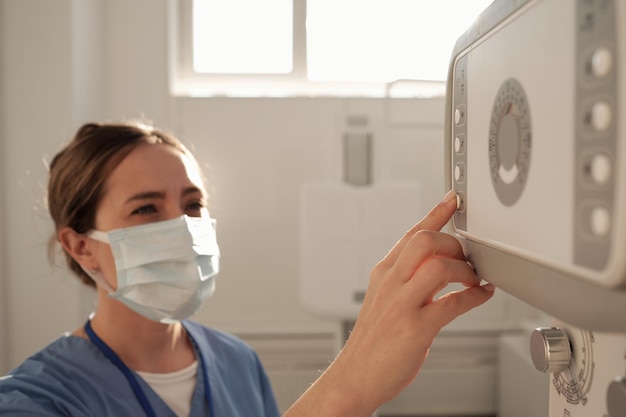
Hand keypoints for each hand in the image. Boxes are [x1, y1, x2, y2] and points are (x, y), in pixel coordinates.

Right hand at [285, 191, 494, 416]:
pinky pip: (453, 303)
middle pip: (425, 241)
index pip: (411, 234)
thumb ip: (407, 280)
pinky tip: (481, 295)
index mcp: (383, 273)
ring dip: (466, 269)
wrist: (356, 375)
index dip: (435, 213)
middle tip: (466, 256)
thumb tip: (441, 265)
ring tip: (474, 278)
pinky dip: (475, 296)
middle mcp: (390, 283)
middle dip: (454, 243)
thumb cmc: (373, 341)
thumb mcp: (384, 300)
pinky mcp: (416, 328)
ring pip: (439, 266)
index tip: (453, 199)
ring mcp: (401, 304)